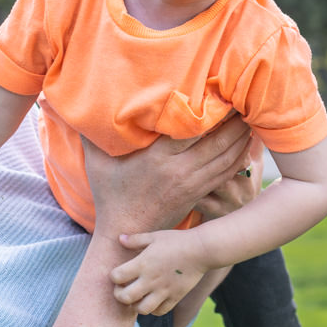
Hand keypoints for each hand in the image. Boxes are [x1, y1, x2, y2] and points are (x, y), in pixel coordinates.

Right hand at [83, 114, 251, 234]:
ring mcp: (191, 184)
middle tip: (245, 100)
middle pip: (215, 142)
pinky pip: (224, 173)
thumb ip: (91, 137)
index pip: (190, 130)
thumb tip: (74, 110)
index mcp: (157, 159)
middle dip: (233, 121)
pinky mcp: (198, 194)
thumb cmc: (110, 196)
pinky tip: (247, 145)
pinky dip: (238, 158)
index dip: (208, 111)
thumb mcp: (97, 165)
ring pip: (224, 158)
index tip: (219, 92)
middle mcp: (179, 171)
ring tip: (252, 118)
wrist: (125, 233)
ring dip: (240, 138)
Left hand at [109, 228, 209, 315]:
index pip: (116, 277)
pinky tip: (152, 300)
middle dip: (119, 295)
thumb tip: (119, 239)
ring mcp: (163, 290)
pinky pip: (159, 311)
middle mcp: (151, 280)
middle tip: (122, 289)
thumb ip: (135, 239)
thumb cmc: (177, 240)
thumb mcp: (154, 236)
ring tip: (137, 297)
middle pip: (125, 297)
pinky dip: (153, 309)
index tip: (118, 273)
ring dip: (135, 305)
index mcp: (143, 263)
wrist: (202, 250)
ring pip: (141, 309)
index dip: (113, 276)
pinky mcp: (175, 297)